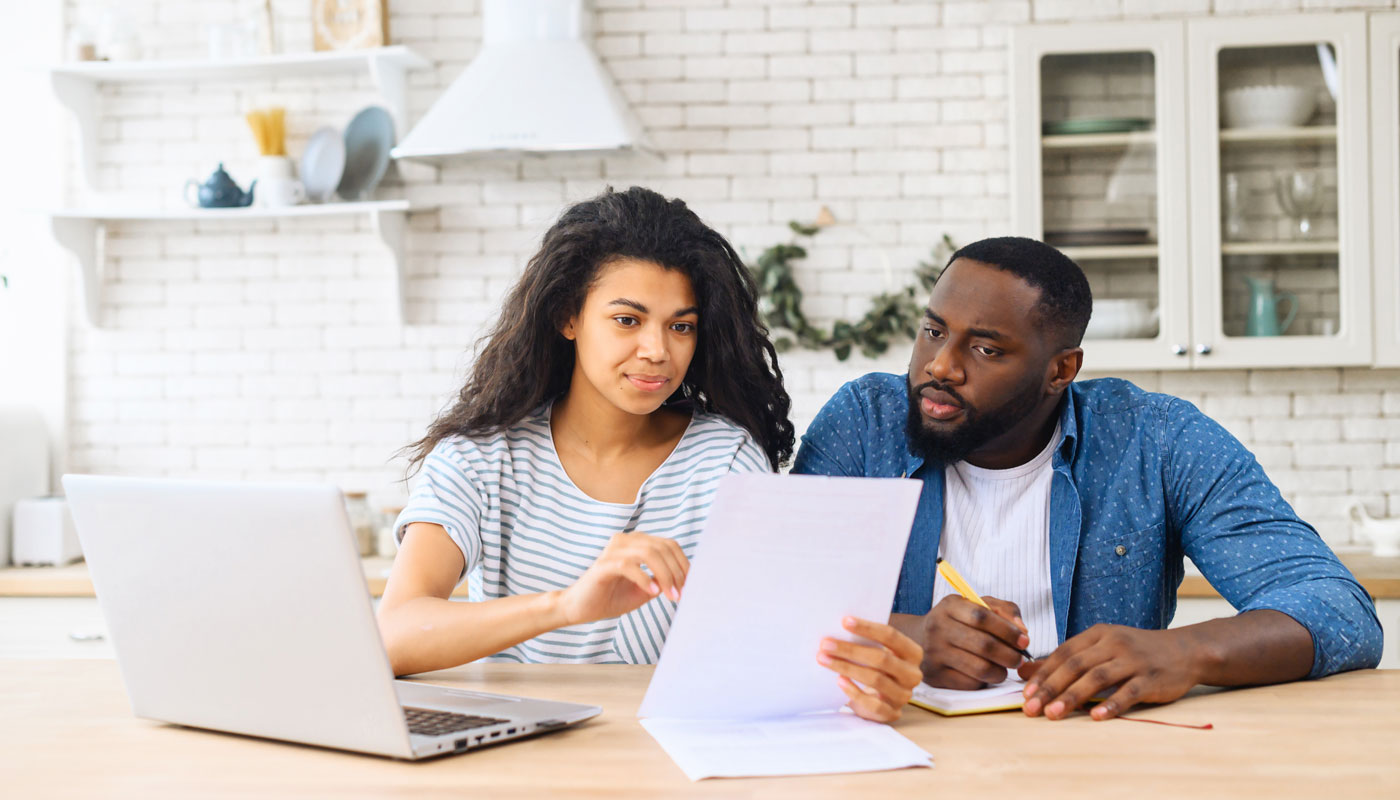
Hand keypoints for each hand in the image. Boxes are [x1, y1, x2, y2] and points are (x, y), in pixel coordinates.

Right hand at [557, 532, 687, 625]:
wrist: (580, 609)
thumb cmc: (612, 598)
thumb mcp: (646, 589)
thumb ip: (663, 580)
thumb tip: (686, 579)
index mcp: (637, 543)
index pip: (669, 545)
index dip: (683, 564)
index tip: (690, 586)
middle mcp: (626, 541)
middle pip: (662, 547)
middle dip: (676, 572)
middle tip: (680, 594)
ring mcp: (613, 550)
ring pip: (649, 553)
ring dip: (665, 575)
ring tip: (670, 595)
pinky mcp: (603, 565)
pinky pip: (629, 565)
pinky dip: (645, 579)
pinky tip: (652, 592)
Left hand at [817, 616, 923, 721]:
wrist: (882, 699)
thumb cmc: (877, 667)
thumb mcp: (878, 651)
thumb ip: (866, 640)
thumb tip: (840, 626)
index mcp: (913, 653)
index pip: (891, 636)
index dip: (867, 628)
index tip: (844, 621)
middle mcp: (912, 674)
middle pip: (881, 659)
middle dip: (850, 650)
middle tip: (826, 644)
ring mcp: (903, 695)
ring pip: (875, 680)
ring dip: (846, 668)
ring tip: (824, 659)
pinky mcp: (892, 713)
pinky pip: (873, 704)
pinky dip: (854, 691)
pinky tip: (839, 681)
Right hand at [918, 595, 1028, 688]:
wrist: (921, 637)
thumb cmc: (959, 621)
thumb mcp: (977, 605)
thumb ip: (1004, 610)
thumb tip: (1022, 632)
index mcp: (949, 606)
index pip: (982, 616)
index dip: (1008, 630)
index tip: (1024, 640)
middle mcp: (937, 628)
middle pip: (984, 645)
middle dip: (1010, 655)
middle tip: (1018, 659)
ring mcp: (934, 654)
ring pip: (980, 668)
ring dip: (1001, 672)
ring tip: (1004, 668)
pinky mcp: (934, 676)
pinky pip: (970, 683)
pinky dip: (984, 681)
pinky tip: (984, 675)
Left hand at [1018, 624, 1200, 720]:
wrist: (1185, 650)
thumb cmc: (1137, 652)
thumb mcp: (1102, 648)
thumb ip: (1067, 659)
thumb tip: (1025, 672)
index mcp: (1098, 634)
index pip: (1064, 653)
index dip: (1043, 673)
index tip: (1025, 693)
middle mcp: (1114, 644)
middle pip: (1076, 665)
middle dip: (1051, 688)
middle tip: (1032, 708)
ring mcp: (1133, 660)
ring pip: (1097, 677)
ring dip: (1072, 697)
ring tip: (1053, 714)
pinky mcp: (1151, 678)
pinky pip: (1128, 692)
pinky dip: (1111, 704)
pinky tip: (1095, 717)